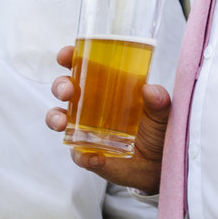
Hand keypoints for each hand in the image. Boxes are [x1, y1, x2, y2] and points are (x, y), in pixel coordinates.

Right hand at [45, 44, 169, 194]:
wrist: (160, 163)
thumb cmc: (157, 128)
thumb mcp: (162, 111)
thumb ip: (160, 100)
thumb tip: (150, 90)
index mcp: (105, 85)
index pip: (81, 65)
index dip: (69, 57)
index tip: (65, 56)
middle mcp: (89, 105)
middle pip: (64, 89)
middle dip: (60, 86)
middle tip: (67, 91)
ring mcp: (85, 129)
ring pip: (58, 118)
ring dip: (55, 118)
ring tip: (62, 122)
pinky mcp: (88, 153)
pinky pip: (78, 155)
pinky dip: (82, 155)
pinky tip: (96, 157)